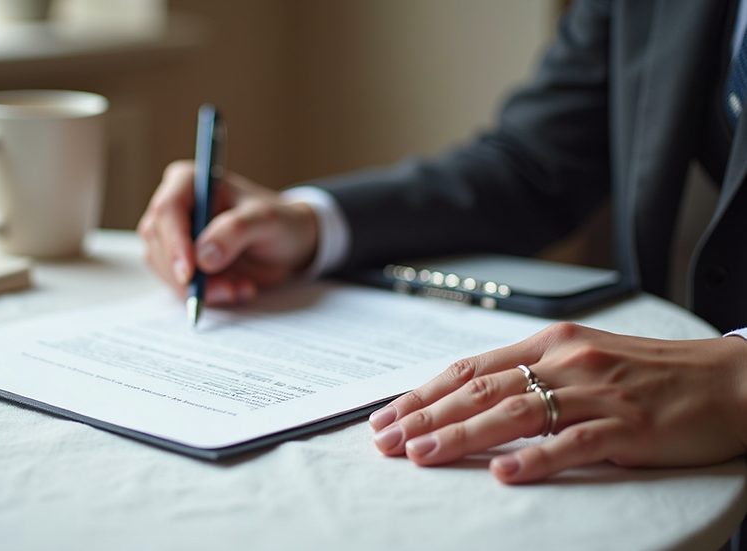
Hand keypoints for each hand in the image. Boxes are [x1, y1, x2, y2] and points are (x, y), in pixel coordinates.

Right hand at [137, 160, 318, 303]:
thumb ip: (235, 231)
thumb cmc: (278, 221)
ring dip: (201, 288)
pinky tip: (235, 290)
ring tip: (240, 288)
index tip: (190, 274)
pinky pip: (178, 285)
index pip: (168, 210)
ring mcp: (172, 236)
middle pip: (160, 244)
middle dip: (190, 275)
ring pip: (166, 269)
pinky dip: (206, 294)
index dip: (174, 243)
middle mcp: (174, 206)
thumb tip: (203, 256)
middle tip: (228, 290)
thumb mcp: (266, 220)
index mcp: (188, 182)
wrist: (287, 244)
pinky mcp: (179, 262)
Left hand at [368, 322, 746, 482]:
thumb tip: (470, 399)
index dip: (423, 393)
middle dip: (426, 416)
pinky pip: (575, 443)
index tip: (386, 416)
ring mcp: (597, 392)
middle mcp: (567, 361)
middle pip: (481, 390)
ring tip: (422, 455)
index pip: (471, 370)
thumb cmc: (652, 374)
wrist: (730, 381)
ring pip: (515, 413)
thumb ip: (531, 374)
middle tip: (386, 441)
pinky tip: (503, 474)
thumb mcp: (584, 360)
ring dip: (462, 436)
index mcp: (550, 343)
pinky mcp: (630, 426)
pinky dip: (536, 459)